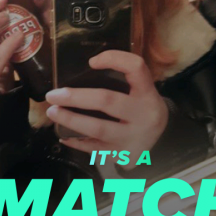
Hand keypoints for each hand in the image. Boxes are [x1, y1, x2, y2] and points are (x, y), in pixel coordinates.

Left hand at [45, 50, 168, 159]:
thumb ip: (122, 79)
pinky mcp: (124, 155)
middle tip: (53, 95)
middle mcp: (143, 114)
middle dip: (76, 97)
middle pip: (107, 100)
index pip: (135, 67)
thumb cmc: (142, 107)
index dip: (114, 59)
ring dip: (70, 120)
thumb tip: (81, 73)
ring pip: (98, 128)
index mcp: (147, 92)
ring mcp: (133, 137)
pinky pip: (95, 149)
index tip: (91, 62)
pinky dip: (76, 142)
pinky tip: (63, 135)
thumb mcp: (142, 90)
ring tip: (53, 112)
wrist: (162, 140)